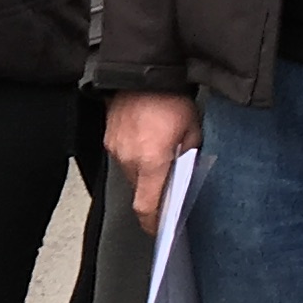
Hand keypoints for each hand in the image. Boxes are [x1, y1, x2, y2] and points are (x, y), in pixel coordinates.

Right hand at [106, 88, 200, 228]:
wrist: (143, 73)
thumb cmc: (169, 98)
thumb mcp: (193, 131)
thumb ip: (189, 156)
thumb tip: (186, 173)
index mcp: (151, 161)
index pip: (146, 206)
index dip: (152, 222)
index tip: (159, 229)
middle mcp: (129, 158)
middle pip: (139, 191)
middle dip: (154, 190)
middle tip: (170, 181)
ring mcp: (116, 148)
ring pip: (131, 174)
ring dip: (145, 172)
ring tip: (160, 153)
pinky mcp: (109, 138)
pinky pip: (123, 157)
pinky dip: (136, 156)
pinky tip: (148, 141)